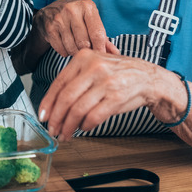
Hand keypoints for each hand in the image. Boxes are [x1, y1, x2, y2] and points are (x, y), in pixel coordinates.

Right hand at [35, 0, 118, 56]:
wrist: (50, 11)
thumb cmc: (76, 18)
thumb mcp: (91, 22)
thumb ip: (103, 38)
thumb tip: (115, 54)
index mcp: (87, 7)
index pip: (97, 33)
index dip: (100, 48)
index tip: (101, 56)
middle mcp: (72, 10)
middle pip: (84, 43)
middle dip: (87, 51)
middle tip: (87, 52)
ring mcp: (59, 18)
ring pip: (72, 47)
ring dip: (75, 52)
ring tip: (76, 47)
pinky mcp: (50, 28)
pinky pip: (61, 49)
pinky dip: (65, 52)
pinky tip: (66, 45)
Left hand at [38, 49, 156, 137]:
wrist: (148, 78)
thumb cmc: (118, 73)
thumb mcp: (94, 66)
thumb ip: (75, 79)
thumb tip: (54, 104)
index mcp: (84, 57)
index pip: (59, 83)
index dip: (48, 102)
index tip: (43, 115)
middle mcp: (94, 68)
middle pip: (66, 98)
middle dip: (56, 118)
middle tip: (53, 129)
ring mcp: (106, 82)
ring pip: (78, 109)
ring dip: (69, 126)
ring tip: (66, 133)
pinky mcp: (117, 97)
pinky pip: (94, 116)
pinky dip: (86, 125)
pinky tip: (84, 128)